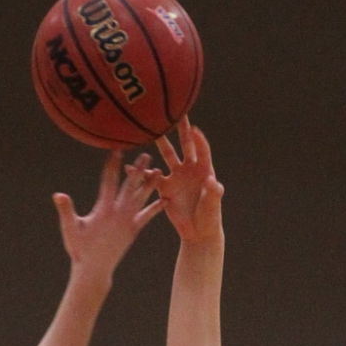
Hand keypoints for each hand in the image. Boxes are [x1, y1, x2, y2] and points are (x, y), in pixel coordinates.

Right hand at [52, 149, 161, 281]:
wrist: (95, 270)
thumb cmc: (80, 249)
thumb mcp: (70, 229)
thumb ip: (66, 210)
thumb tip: (59, 195)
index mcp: (104, 209)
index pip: (109, 181)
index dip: (113, 164)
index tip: (118, 148)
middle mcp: (119, 213)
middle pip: (130, 186)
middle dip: (137, 170)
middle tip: (146, 154)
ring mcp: (128, 222)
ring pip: (141, 199)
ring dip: (150, 184)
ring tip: (159, 170)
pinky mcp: (133, 231)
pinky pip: (147, 217)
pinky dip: (155, 208)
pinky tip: (165, 200)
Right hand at [147, 120, 223, 244]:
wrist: (198, 232)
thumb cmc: (210, 218)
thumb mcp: (213, 205)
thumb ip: (213, 192)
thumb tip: (212, 181)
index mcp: (204, 170)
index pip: (202, 149)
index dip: (198, 139)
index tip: (193, 128)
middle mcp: (190, 169)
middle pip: (185, 145)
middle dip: (179, 129)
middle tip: (172, 113)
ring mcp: (177, 177)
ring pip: (167, 156)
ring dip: (160, 144)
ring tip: (150, 130)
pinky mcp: (165, 188)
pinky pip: (152, 178)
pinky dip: (143, 173)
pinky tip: (131, 166)